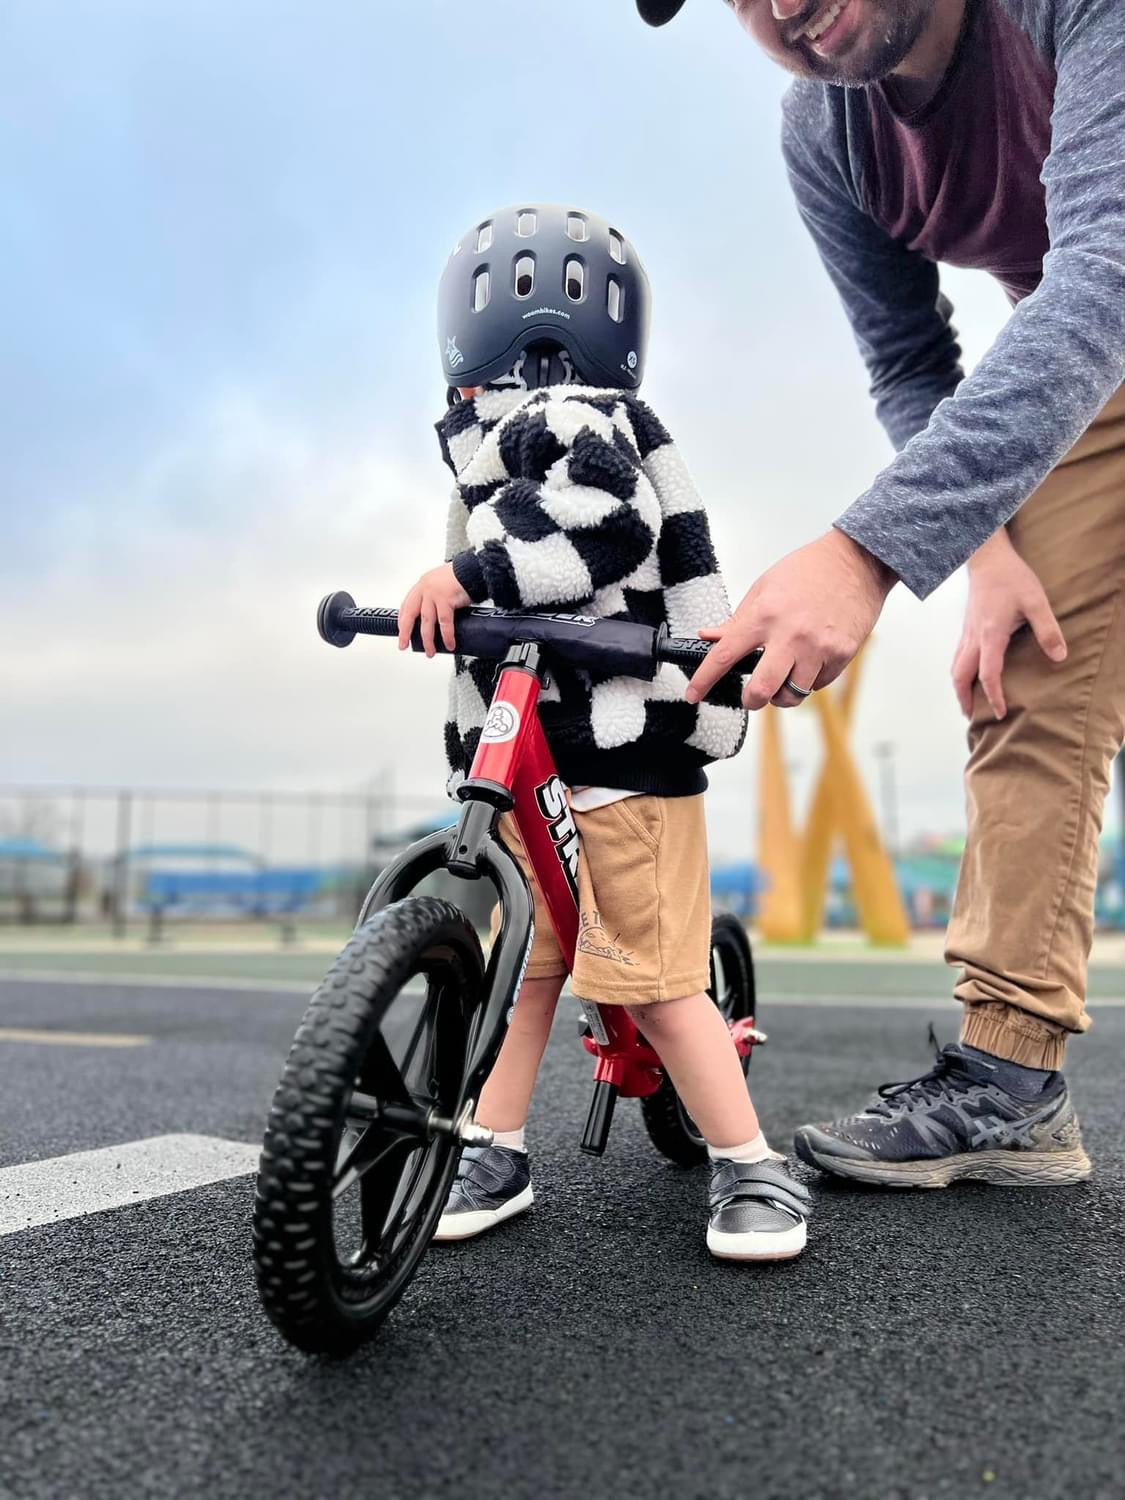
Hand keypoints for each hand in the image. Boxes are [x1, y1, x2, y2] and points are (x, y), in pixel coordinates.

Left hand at [397, 564, 470, 656]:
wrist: (472, 570)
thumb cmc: (460, 576)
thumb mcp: (440, 583)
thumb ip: (433, 597)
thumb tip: (434, 616)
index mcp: (422, 585)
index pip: (406, 605)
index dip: (402, 621)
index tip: (402, 632)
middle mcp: (425, 589)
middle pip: (410, 614)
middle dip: (406, 632)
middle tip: (404, 645)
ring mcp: (434, 595)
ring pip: (427, 622)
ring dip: (428, 640)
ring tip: (430, 652)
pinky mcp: (446, 600)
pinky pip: (445, 623)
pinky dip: (447, 636)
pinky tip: (449, 644)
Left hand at [685, 529, 895, 709]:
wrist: (857, 560)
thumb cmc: (809, 570)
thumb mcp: (764, 588)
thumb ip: (737, 620)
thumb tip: (710, 638)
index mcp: (764, 616)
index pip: (724, 656)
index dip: (704, 680)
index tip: (692, 695)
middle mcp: (790, 635)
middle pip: (762, 690)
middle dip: (751, 701)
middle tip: (751, 696)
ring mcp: (818, 647)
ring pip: (793, 694)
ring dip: (782, 694)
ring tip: (782, 679)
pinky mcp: (842, 654)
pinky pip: (818, 684)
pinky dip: (809, 681)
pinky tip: (808, 663)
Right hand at [951, 530, 1066, 719]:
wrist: (987, 558)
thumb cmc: (1011, 578)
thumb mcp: (1036, 602)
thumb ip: (1048, 630)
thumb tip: (1059, 656)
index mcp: (990, 634)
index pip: (988, 674)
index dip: (993, 696)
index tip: (1000, 712)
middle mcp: (973, 637)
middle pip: (960, 676)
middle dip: (965, 698)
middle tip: (973, 716)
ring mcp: (966, 633)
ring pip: (955, 667)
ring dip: (959, 687)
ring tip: (968, 702)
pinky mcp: (966, 628)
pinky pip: (957, 657)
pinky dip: (960, 673)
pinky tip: (969, 676)